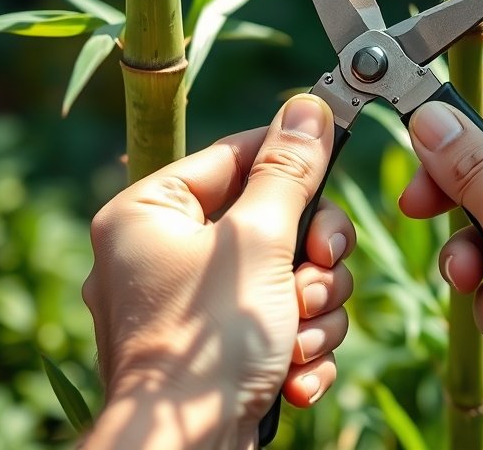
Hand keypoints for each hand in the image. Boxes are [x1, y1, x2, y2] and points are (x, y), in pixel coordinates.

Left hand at [81, 95, 354, 448]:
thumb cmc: (208, 341)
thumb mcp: (257, 241)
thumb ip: (288, 171)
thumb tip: (308, 107)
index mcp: (149, 213)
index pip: (232, 156)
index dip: (288, 158)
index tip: (333, 153)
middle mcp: (162, 255)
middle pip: (269, 221)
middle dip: (309, 258)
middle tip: (322, 270)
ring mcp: (190, 308)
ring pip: (284, 277)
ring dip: (311, 309)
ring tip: (299, 339)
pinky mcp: (215, 352)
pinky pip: (275, 324)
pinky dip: (296, 347)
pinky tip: (292, 374)